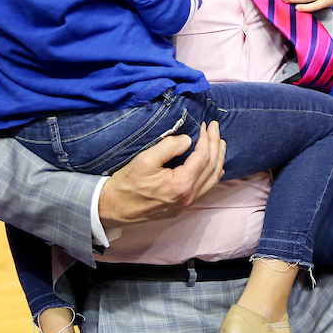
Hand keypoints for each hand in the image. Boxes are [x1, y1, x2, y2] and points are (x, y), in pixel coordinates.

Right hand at [98, 120, 225, 227]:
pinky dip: (212, 174)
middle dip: (216, 145)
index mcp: (181, 185)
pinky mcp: (182, 206)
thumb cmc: (127, 184)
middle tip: (215, 128)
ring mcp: (187, 203)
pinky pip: (205, 189)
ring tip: (219, 142)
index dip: (206, 138)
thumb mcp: (145, 160)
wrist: (113, 207)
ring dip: (218, 159)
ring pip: (212, 180)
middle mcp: (188, 196)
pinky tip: (214, 166)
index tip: (205, 124)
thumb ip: (169, 147)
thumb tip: (188, 140)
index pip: (203, 157)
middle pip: (212, 167)